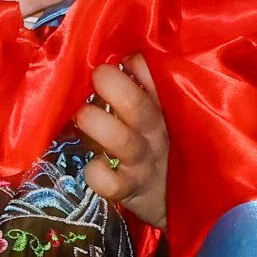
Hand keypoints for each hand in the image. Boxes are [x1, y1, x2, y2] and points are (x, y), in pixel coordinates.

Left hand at [75, 58, 170, 229]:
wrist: (172, 201)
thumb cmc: (153, 147)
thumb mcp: (156, 115)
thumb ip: (145, 85)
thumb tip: (128, 55)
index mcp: (162, 107)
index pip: (155, 76)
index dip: (136, 64)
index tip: (121, 59)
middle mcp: (154, 131)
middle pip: (136, 104)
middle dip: (111, 86)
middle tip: (96, 79)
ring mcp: (142, 162)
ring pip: (122, 141)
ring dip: (97, 124)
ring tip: (83, 117)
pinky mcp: (129, 190)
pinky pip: (111, 182)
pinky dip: (97, 173)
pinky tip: (92, 166)